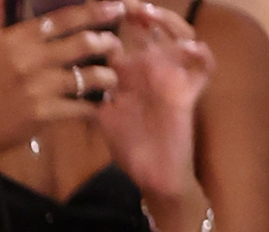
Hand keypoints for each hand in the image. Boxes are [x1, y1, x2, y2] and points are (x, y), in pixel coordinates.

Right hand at [0, 0, 122, 178]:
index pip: (60, 19)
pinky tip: (102, 103)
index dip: (90, 12)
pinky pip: (79, 107)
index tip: (113, 6)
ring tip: (113, 75)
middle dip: (105, 41)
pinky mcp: (45, 114)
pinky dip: (94, 106)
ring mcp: (39, 88)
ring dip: (106, 76)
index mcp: (18, 37)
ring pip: (85, 78)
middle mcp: (30, 60)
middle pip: (79, 45)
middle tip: (117, 43)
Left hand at [98, 1, 213, 209]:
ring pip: (180, 35)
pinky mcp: (186, 93)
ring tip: (152, 16)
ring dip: (169, 21)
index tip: (95, 7)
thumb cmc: (130, 149)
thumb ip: (90, 93)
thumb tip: (64, 77)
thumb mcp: (103, 114)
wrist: (154, 178)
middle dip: (138, 9)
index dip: (108, 17)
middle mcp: (149, 68)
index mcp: (126, 71)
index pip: (118, 32)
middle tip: (125, 5)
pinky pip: (204, 69)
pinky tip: (193, 48)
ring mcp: (170, 78)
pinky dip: (203, 56)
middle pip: (149, 25)